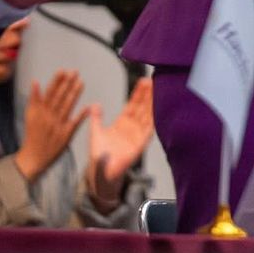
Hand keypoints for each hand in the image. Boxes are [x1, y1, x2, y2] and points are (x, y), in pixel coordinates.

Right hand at [14, 70, 87, 181]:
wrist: (32, 158)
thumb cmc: (33, 135)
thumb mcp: (30, 116)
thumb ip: (34, 99)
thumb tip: (35, 81)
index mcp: (38, 113)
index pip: (48, 94)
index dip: (56, 82)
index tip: (63, 71)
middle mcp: (47, 118)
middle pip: (58, 98)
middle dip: (66, 84)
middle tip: (75, 72)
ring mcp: (57, 126)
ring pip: (66, 107)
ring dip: (74, 94)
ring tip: (81, 82)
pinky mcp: (65, 135)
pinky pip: (74, 124)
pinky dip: (80, 115)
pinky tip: (88, 106)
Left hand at [87, 77, 153, 209]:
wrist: (100, 173)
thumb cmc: (98, 155)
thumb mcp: (96, 133)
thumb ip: (96, 119)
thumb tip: (94, 104)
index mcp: (123, 123)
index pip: (133, 105)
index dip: (138, 94)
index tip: (143, 81)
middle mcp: (132, 127)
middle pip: (142, 108)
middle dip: (148, 94)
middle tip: (153, 80)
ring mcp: (137, 135)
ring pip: (147, 116)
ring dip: (152, 104)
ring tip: (157, 90)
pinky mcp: (140, 145)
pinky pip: (148, 131)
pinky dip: (153, 120)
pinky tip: (158, 110)